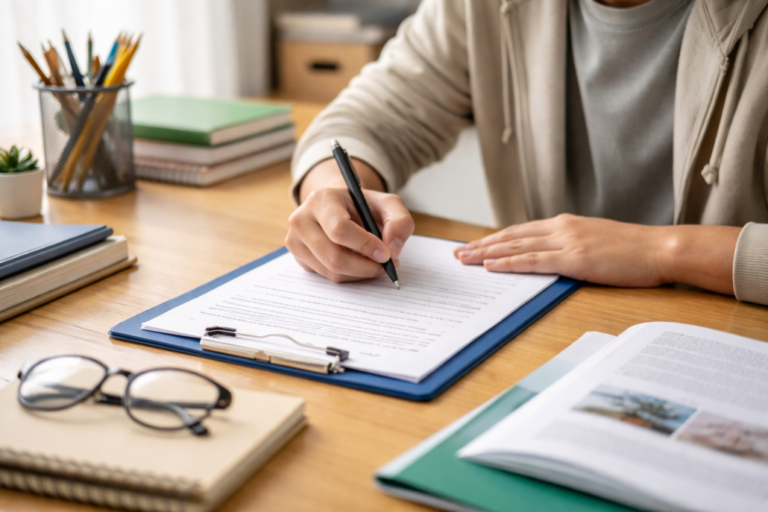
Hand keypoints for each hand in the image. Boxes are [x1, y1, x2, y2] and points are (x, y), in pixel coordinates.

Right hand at [287, 160, 414, 282]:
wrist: (339, 207)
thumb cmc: (362, 206)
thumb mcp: (387, 203)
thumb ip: (399, 221)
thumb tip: (392, 248)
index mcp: (320, 199)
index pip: (340, 230)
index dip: (365, 246)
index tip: (386, 255)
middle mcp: (301, 220)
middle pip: (334, 257)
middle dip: (365, 267)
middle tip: (385, 266)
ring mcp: (296, 241)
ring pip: (331, 271)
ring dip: (360, 273)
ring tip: (376, 263)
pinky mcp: (299, 258)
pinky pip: (328, 277)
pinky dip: (350, 275)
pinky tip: (359, 263)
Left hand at [453, 214, 740, 293]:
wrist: (661, 248)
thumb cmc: (633, 249)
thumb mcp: (596, 240)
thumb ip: (571, 245)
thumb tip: (552, 256)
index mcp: (566, 223)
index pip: (521, 231)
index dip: (495, 238)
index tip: (475, 244)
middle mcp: (561, 228)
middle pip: (511, 236)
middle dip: (481, 245)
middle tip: (457, 252)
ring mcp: (567, 242)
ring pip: (516, 246)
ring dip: (486, 253)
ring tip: (464, 259)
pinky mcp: (574, 258)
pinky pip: (534, 261)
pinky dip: (509, 262)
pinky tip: (491, 266)